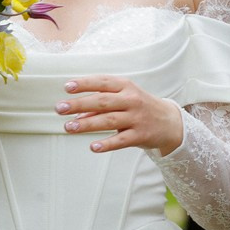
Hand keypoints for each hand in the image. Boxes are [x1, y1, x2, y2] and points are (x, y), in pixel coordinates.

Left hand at [55, 77, 184, 154]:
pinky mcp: (140, 135)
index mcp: (126, 86)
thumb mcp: (124, 98)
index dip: (84, 83)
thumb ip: (101, 103)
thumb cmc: (139, 106)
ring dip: (87, 124)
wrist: (169, 122)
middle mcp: (131, 100)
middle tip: (60, 108)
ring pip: (108, 120)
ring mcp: (136, 118)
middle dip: (79, 104)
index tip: (67, 87)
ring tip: (68, 127)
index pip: (102, 82)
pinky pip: (121, 140)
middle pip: (102, 101)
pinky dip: (107, 144)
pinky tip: (93, 147)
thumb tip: (77, 114)